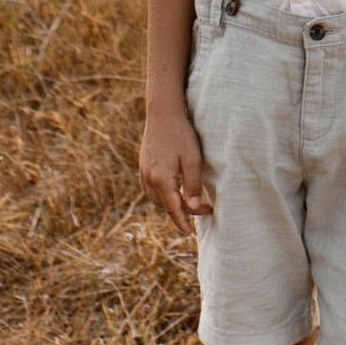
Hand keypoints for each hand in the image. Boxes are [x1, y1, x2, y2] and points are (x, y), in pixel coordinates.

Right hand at [139, 107, 212, 231]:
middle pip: (165, 205)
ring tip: (186, 204)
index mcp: (162, 180)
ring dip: (170, 204)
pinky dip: (161, 194)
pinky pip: (150, 188)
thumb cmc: (181, 134)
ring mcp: (144, 171)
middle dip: (181, 212)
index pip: (173, 209)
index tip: (191, 232)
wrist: (162, 112)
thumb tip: (193, 207)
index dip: (183, 222)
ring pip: (156, 198)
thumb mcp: (192, 159)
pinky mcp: (143, 164)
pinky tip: (170, 191)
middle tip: (202, 210)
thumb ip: (192, 185)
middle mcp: (149, 179)